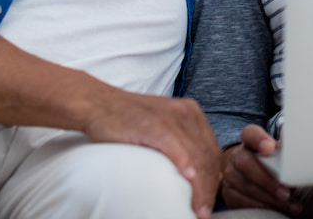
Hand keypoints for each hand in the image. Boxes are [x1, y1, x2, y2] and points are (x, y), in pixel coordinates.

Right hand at [83, 92, 222, 218]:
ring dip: (199, 186)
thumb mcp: (162, 128)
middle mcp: (186, 113)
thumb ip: (180, 144)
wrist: (99, 104)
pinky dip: (183, 164)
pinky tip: (188, 179)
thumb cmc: (127, 121)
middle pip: (207, 156)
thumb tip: (195, 175)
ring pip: (196, 155)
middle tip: (203, 212)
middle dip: (208, 188)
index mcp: (192, 114)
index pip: (212, 151)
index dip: (213, 179)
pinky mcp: (154, 124)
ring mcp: (171, 118)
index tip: (208, 201)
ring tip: (197, 209)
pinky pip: (174, 146)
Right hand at [221, 124, 301, 214]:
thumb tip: (294, 139)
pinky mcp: (228, 193)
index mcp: (250, 141)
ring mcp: (230, 175)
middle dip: (267, 180)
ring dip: (269, 199)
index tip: (270, 147)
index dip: (259, 139)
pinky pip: (242, 202)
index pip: (250, 134)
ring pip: (245, 186)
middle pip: (245, 163)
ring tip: (289, 205)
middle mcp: (237, 156)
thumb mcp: (278, 154)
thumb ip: (286, 148)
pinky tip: (275, 210)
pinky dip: (261, 207)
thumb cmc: (271, 164)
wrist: (252, 178)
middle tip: (286, 192)